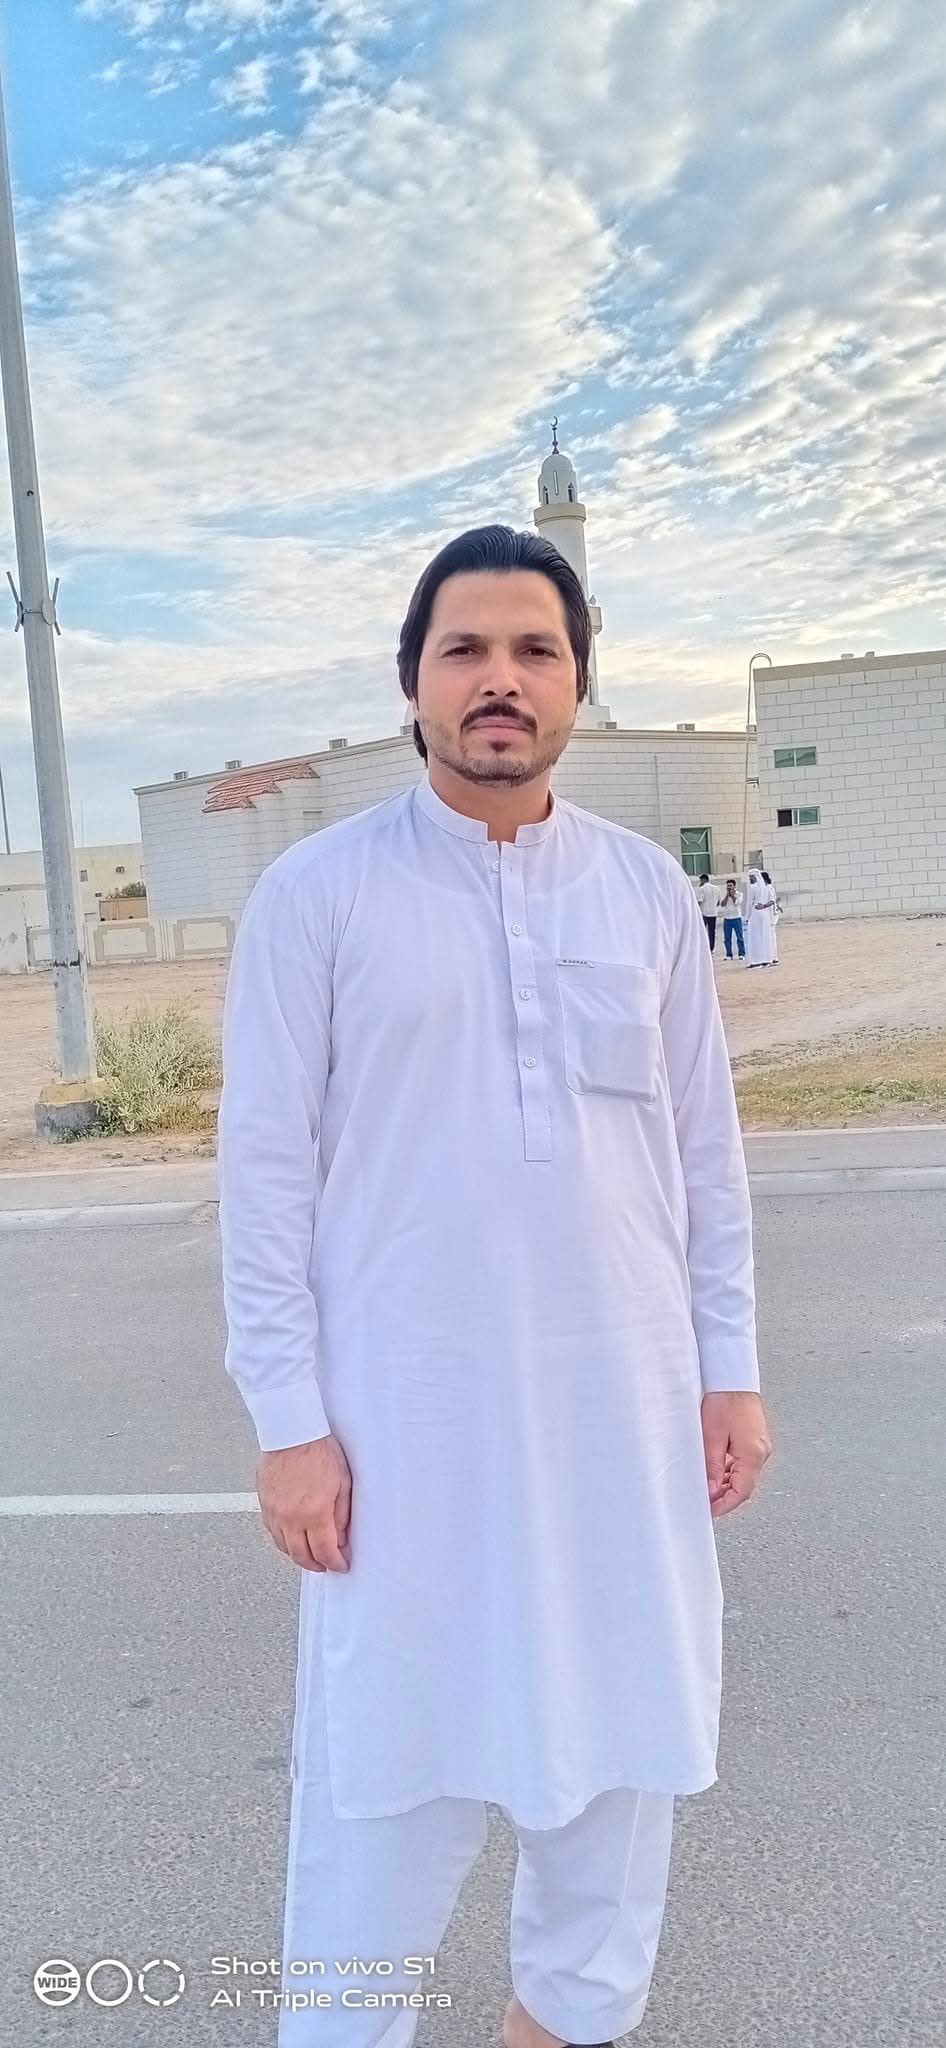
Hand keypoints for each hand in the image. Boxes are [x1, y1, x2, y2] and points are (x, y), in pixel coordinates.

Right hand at [256, 1435, 352, 1571]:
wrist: (291, 1431)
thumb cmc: (319, 1450)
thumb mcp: (343, 1482)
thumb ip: (341, 1515)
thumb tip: (340, 1539)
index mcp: (314, 1513)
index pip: (324, 1552)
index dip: (335, 1563)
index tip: (341, 1564)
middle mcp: (291, 1518)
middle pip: (301, 1556)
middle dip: (316, 1565)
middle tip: (326, 1565)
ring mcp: (274, 1512)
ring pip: (284, 1547)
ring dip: (298, 1555)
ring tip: (310, 1554)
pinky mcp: (264, 1503)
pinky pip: (272, 1531)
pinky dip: (283, 1540)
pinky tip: (292, 1537)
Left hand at [701, 1391, 771, 1517]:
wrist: (733, 1378)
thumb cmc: (724, 1400)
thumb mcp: (712, 1437)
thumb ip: (713, 1467)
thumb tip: (712, 1490)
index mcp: (752, 1454)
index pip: (741, 1492)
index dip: (725, 1505)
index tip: (710, 1511)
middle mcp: (761, 1452)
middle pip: (745, 1486)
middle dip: (726, 1497)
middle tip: (707, 1502)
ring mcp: (760, 1445)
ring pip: (745, 1476)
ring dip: (728, 1485)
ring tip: (708, 1488)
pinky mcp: (755, 1439)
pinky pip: (745, 1464)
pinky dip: (732, 1472)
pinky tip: (718, 1472)